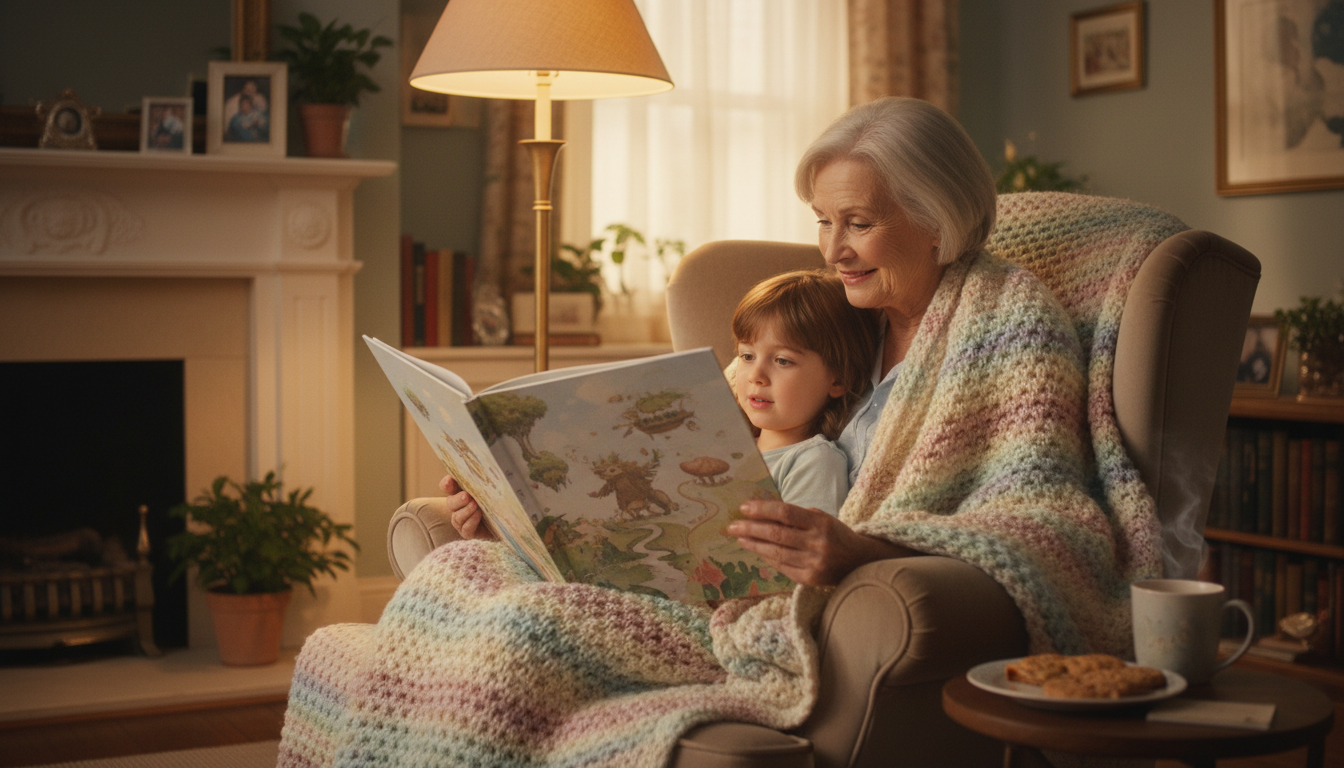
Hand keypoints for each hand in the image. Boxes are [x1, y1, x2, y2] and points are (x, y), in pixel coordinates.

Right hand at [440, 475, 493, 540]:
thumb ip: (486, 482)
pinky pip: (466, 529)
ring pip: (457, 517)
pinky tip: (478, 515)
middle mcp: (459, 507)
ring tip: (475, 505)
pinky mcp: (469, 533)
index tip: (449, 481)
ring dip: (466, 511)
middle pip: (450, 503)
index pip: (448, 487)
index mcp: (461, 493)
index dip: (446, 484)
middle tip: (467, 496)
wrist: (507, 523)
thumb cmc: (498, 501)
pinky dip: (471, 522)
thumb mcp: (492, 489)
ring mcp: (462, 521)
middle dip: (457, 499)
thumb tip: (488, 469)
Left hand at [726, 500, 913, 585]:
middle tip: (732, 526)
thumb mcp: (821, 518)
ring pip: (776, 553)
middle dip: (750, 529)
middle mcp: (817, 543)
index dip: (762, 509)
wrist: (860, 562)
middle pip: (777, 534)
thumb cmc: (836, 535)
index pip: (785, 513)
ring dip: (754, 545)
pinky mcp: (810, 579)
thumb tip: (763, 514)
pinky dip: (768, 558)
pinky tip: (757, 551)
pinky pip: (782, 567)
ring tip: (740, 538)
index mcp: (820, 522)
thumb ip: (796, 517)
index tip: (743, 507)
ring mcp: (813, 563)